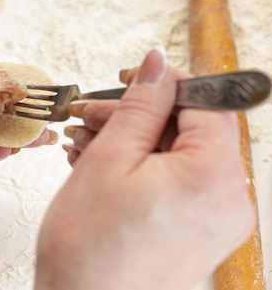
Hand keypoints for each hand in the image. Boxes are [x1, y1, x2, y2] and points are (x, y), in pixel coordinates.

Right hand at [35, 49, 254, 289]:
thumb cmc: (90, 248)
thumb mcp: (109, 159)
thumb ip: (140, 105)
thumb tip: (158, 64)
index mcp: (214, 176)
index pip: (206, 103)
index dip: (166, 82)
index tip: (130, 77)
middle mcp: (227, 200)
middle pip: (188, 130)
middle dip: (137, 116)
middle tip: (91, 114)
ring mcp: (214, 221)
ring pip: (175, 156)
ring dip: (131, 142)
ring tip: (84, 142)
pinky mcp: (196, 234)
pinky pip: (173, 184)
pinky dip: (139, 169)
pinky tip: (98, 165)